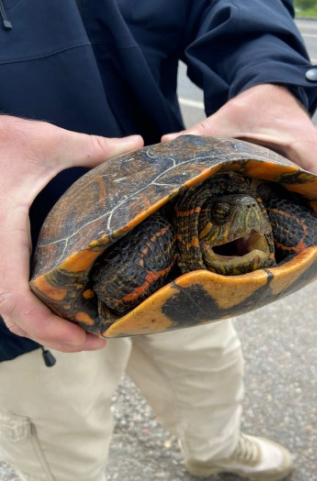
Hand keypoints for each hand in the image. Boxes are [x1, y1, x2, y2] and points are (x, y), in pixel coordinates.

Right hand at [0, 116, 142, 351]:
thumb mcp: (45, 141)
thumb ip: (92, 147)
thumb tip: (137, 143)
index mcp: (1, 234)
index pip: (17, 302)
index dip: (52, 330)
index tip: (91, 338)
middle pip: (13, 318)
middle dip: (54, 337)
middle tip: (97, 339)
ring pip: (4, 310)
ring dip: (41, 326)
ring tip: (82, 329)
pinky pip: (2, 294)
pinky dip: (28, 309)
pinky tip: (57, 303)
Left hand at [163, 84, 316, 249]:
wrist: (273, 87)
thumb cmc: (257, 102)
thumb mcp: (232, 116)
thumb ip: (204, 132)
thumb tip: (168, 145)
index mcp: (306, 149)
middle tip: (300, 264)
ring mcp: (314, 168)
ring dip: (315, 229)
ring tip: (293, 259)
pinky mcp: (304, 172)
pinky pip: (313, 199)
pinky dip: (307, 217)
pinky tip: (285, 237)